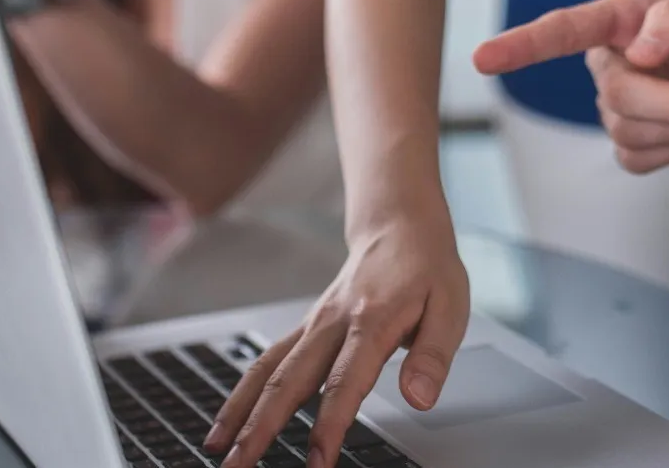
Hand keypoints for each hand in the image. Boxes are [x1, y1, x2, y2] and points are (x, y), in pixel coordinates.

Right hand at [204, 209, 469, 467]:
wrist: (398, 224)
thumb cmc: (426, 267)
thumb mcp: (451, 306)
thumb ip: (433, 356)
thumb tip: (420, 398)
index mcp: (372, 321)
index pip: (345, 382)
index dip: (330, 424)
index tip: (318, 461)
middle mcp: (333, 323)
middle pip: (289, 380)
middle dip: (261, 428)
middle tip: (240, 466)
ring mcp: (314, 324)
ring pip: (268, 370)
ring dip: (240, 411)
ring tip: (217, 449)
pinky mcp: (306, 328)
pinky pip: (267, 361)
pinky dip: (243, 392)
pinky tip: (229, 419)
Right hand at [474, 0, 668, 171]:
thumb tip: (640, 50)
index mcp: (619, 16)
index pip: (561, 30)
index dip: (520, 46)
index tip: (481, 58)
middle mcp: (608, 60)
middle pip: (619, 94)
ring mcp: (615, 105)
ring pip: (630, 131)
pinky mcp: (630, 144)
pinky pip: (640, 159)